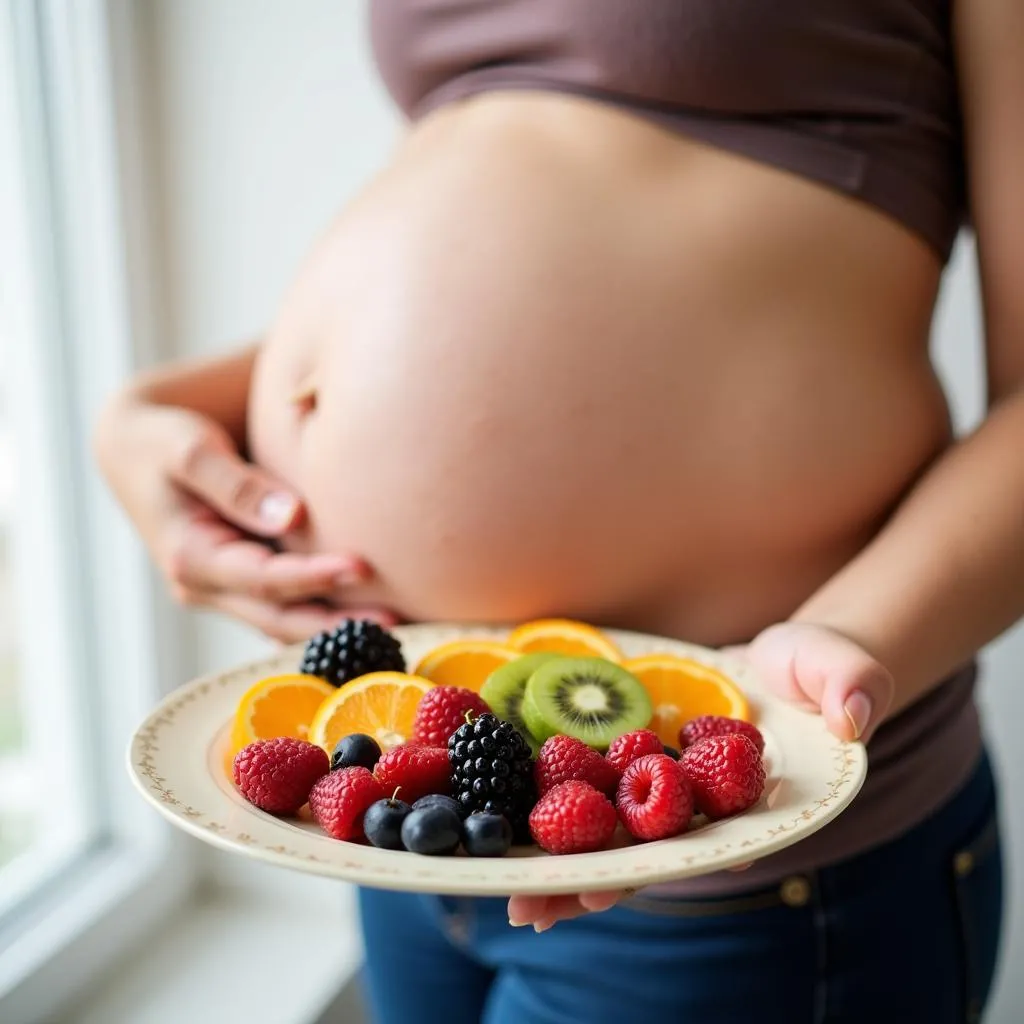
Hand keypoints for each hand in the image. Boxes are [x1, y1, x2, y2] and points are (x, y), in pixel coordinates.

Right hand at [94, 397, 392, 641]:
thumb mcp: (188, 451)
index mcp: (191, 558)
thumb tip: (293, 516)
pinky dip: (324, 612)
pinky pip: (287, 606)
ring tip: (398, 626)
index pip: (264, 578)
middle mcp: (207, 587)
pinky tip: (368, 613)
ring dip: (337, 627)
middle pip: (281, 618)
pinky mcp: (243, 580)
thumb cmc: (162, 440)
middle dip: (338, 625)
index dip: (313, 577)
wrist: (137, 448)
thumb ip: (237, 485)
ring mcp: (225, 589)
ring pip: (287, 621)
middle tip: (397, 622)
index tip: (362, 566)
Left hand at [505, 621, 893, 930]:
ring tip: (496, 881)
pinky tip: (501, 804)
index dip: (642, 869)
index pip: (687, 849)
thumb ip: (853, 688)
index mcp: (740, 809)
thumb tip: (854, 718)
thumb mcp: (841, 668)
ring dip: (553, 852)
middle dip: (580, 882)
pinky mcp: (633, 749)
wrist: (785, 657)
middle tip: (524, 911)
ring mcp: (661, 781)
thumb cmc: (820, 668)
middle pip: (632, 850)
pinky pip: (587, 772)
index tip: (597, 891)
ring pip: (601, 823)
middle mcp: (694, 807)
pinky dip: (546, 790)